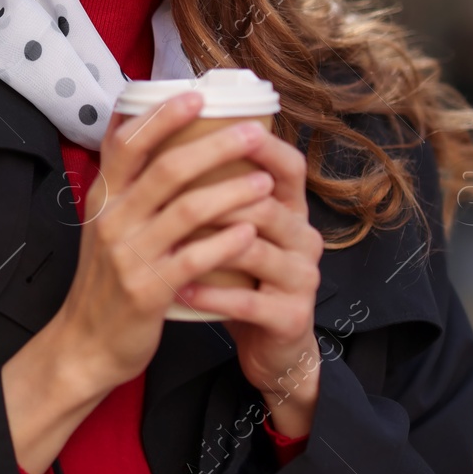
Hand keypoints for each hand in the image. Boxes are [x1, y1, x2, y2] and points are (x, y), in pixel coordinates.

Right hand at [56, 92, 281, 394]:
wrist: (86, 343)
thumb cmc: (107, 278)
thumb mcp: (105, 223)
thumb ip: (124, 182)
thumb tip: (136, 124)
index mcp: (103, 198)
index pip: (127, 143)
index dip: (161, 117)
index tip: (197, 96)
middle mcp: (113, 220)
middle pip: (166, 169)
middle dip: (215, 147)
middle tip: (254, 134)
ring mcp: (129, 256)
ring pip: (186, 210)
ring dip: (231, 192)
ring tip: (265, 182)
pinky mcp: (149, 290)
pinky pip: (194, 258)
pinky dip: (225, 242)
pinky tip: (249, 231)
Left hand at [173, 121, 325, 435]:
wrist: (270, 348)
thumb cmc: (242, 279)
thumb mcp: (236, 231)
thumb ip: (216, 190)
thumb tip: (168, 139)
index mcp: (290, 211)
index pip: (289, 166)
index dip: (262, 145)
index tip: (222, 125)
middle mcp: (304, 238)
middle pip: (266, 204)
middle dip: (217, 195)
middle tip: (170, 192)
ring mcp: (301, 278)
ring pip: (255, 249)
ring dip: (208, 243)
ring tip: (168, 240)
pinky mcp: (291, 316)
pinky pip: (247, 300)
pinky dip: (210, 294)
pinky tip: (180, 289)